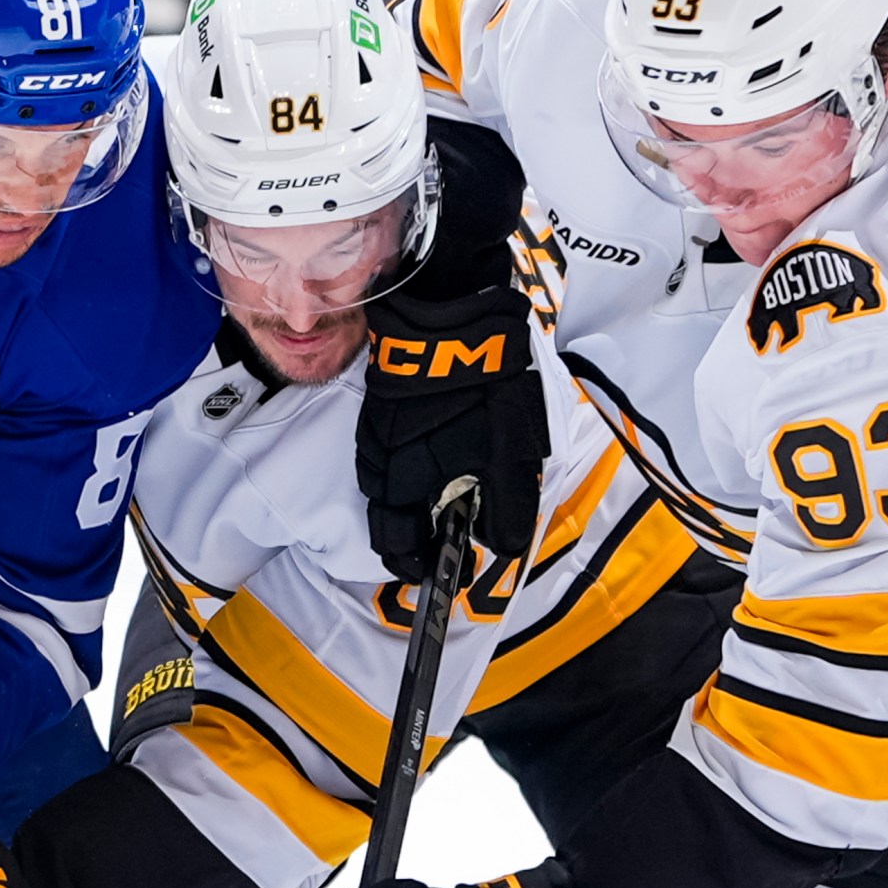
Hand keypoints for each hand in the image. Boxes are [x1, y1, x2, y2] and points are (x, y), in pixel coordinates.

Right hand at [356, 283, 549, 581]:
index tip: (434, 574)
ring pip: (379, 490)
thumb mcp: (509, 448)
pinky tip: (414, 469)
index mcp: (413, 480)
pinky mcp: (380, 410)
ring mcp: (379, 436)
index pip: (400, 544)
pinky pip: (378, 457)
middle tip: (428, 552)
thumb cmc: (484, 383)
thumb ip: (506, 503)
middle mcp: (386, 465)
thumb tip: (503, 547)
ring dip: (398, 511)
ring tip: (423, 517)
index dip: (416, 565)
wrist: (449, 313)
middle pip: (384, 523)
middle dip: (405, 543)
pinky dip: (394, 475)